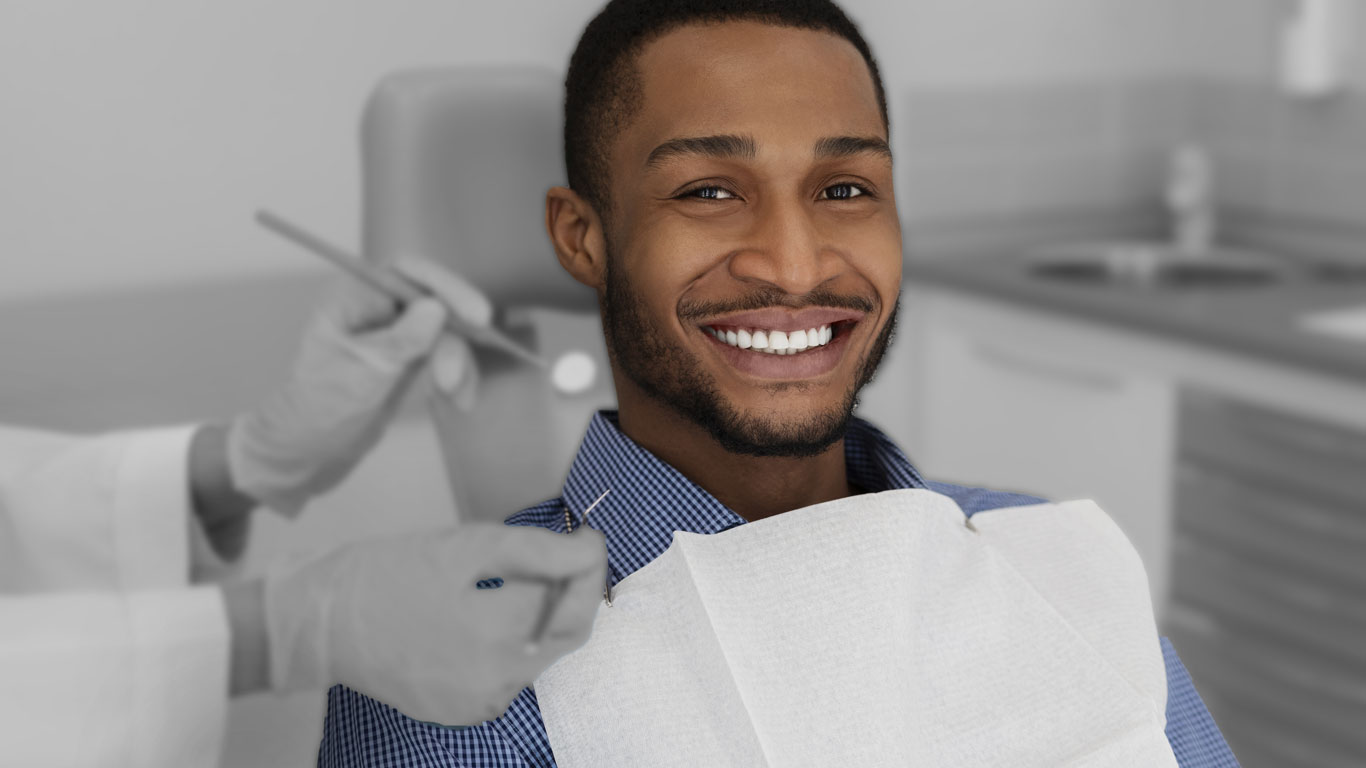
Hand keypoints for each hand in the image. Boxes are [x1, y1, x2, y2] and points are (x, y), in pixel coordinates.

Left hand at [227, 260, 490, 515]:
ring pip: (446, 331)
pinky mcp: (408, 356)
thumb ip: (398, 341)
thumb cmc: (316, 411)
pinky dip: (457, 375)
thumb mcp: (360, 377)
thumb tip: (436, 308)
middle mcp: (376, 305)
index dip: (448, 288)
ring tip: (458, 398)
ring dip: (458, 362)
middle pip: (435, 302)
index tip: (477, 315)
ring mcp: (394, 331)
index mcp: (352, 296)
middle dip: (453, 340)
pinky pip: (444, 354)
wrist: (305, 451)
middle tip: (454, 379)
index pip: (410, 273)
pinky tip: (459, 400)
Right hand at [263, 524, 607, 724]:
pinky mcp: (462, 713)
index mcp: (496, 634)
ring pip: (538, 658)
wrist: (321, 622)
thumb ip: (539, 551)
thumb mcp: (467, 545)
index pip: (574, 604)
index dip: (588, 567)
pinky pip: (508, 678)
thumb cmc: (389, 573)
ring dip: (542, 620)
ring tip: (515, 583)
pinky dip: (512, 647)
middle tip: (563, 558)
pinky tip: (485, 620)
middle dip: (574, 595)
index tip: (587, 540)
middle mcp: (494, 680)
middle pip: (565, 637)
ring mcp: (478, 704)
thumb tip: (591, 551)